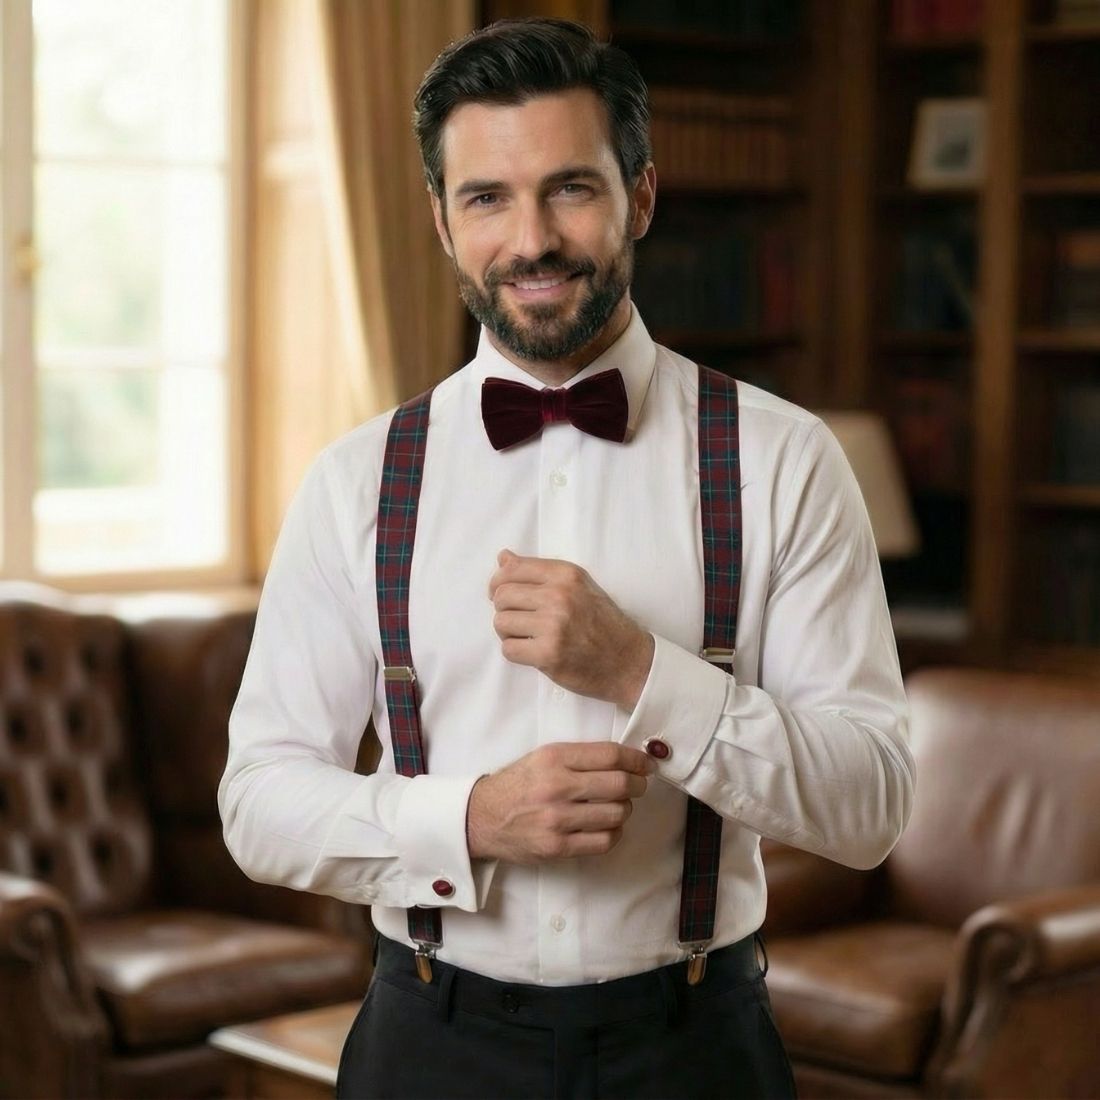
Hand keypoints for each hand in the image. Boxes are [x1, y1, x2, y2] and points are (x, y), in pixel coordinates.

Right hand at [466, 741, 651, 862]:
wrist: (481, 817)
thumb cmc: (518, 784)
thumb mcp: (543, 757)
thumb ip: (580, 757)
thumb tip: (626, 759)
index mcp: (554, 757)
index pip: (611, 755)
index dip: (637, 759)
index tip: (646, 764)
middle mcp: (556, 786)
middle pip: (620, 784)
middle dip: (638, 785)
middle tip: (638, 785)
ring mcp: (557, 819)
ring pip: (617, 814)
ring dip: (625, 810)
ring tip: (617, 806)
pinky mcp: (556, 846)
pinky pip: (604, 841)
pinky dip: (614, 833)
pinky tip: (607, 826)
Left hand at [488, 550, 654, 708]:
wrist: (628, 661)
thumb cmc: (602, 623)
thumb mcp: (578, 586)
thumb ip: (540, 572)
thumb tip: (503, 557)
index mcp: (566, 574)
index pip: (512, 568)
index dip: (498, 582)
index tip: (500, 593)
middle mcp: (559, 596)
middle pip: (502, 596)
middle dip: (503, 609)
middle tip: (517, 620)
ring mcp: (554, 625)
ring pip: (501, 623)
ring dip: (508, 633)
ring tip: (527, 636)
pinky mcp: (549, 654)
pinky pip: (509, 649)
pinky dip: (516, 653)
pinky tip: (533, 651)